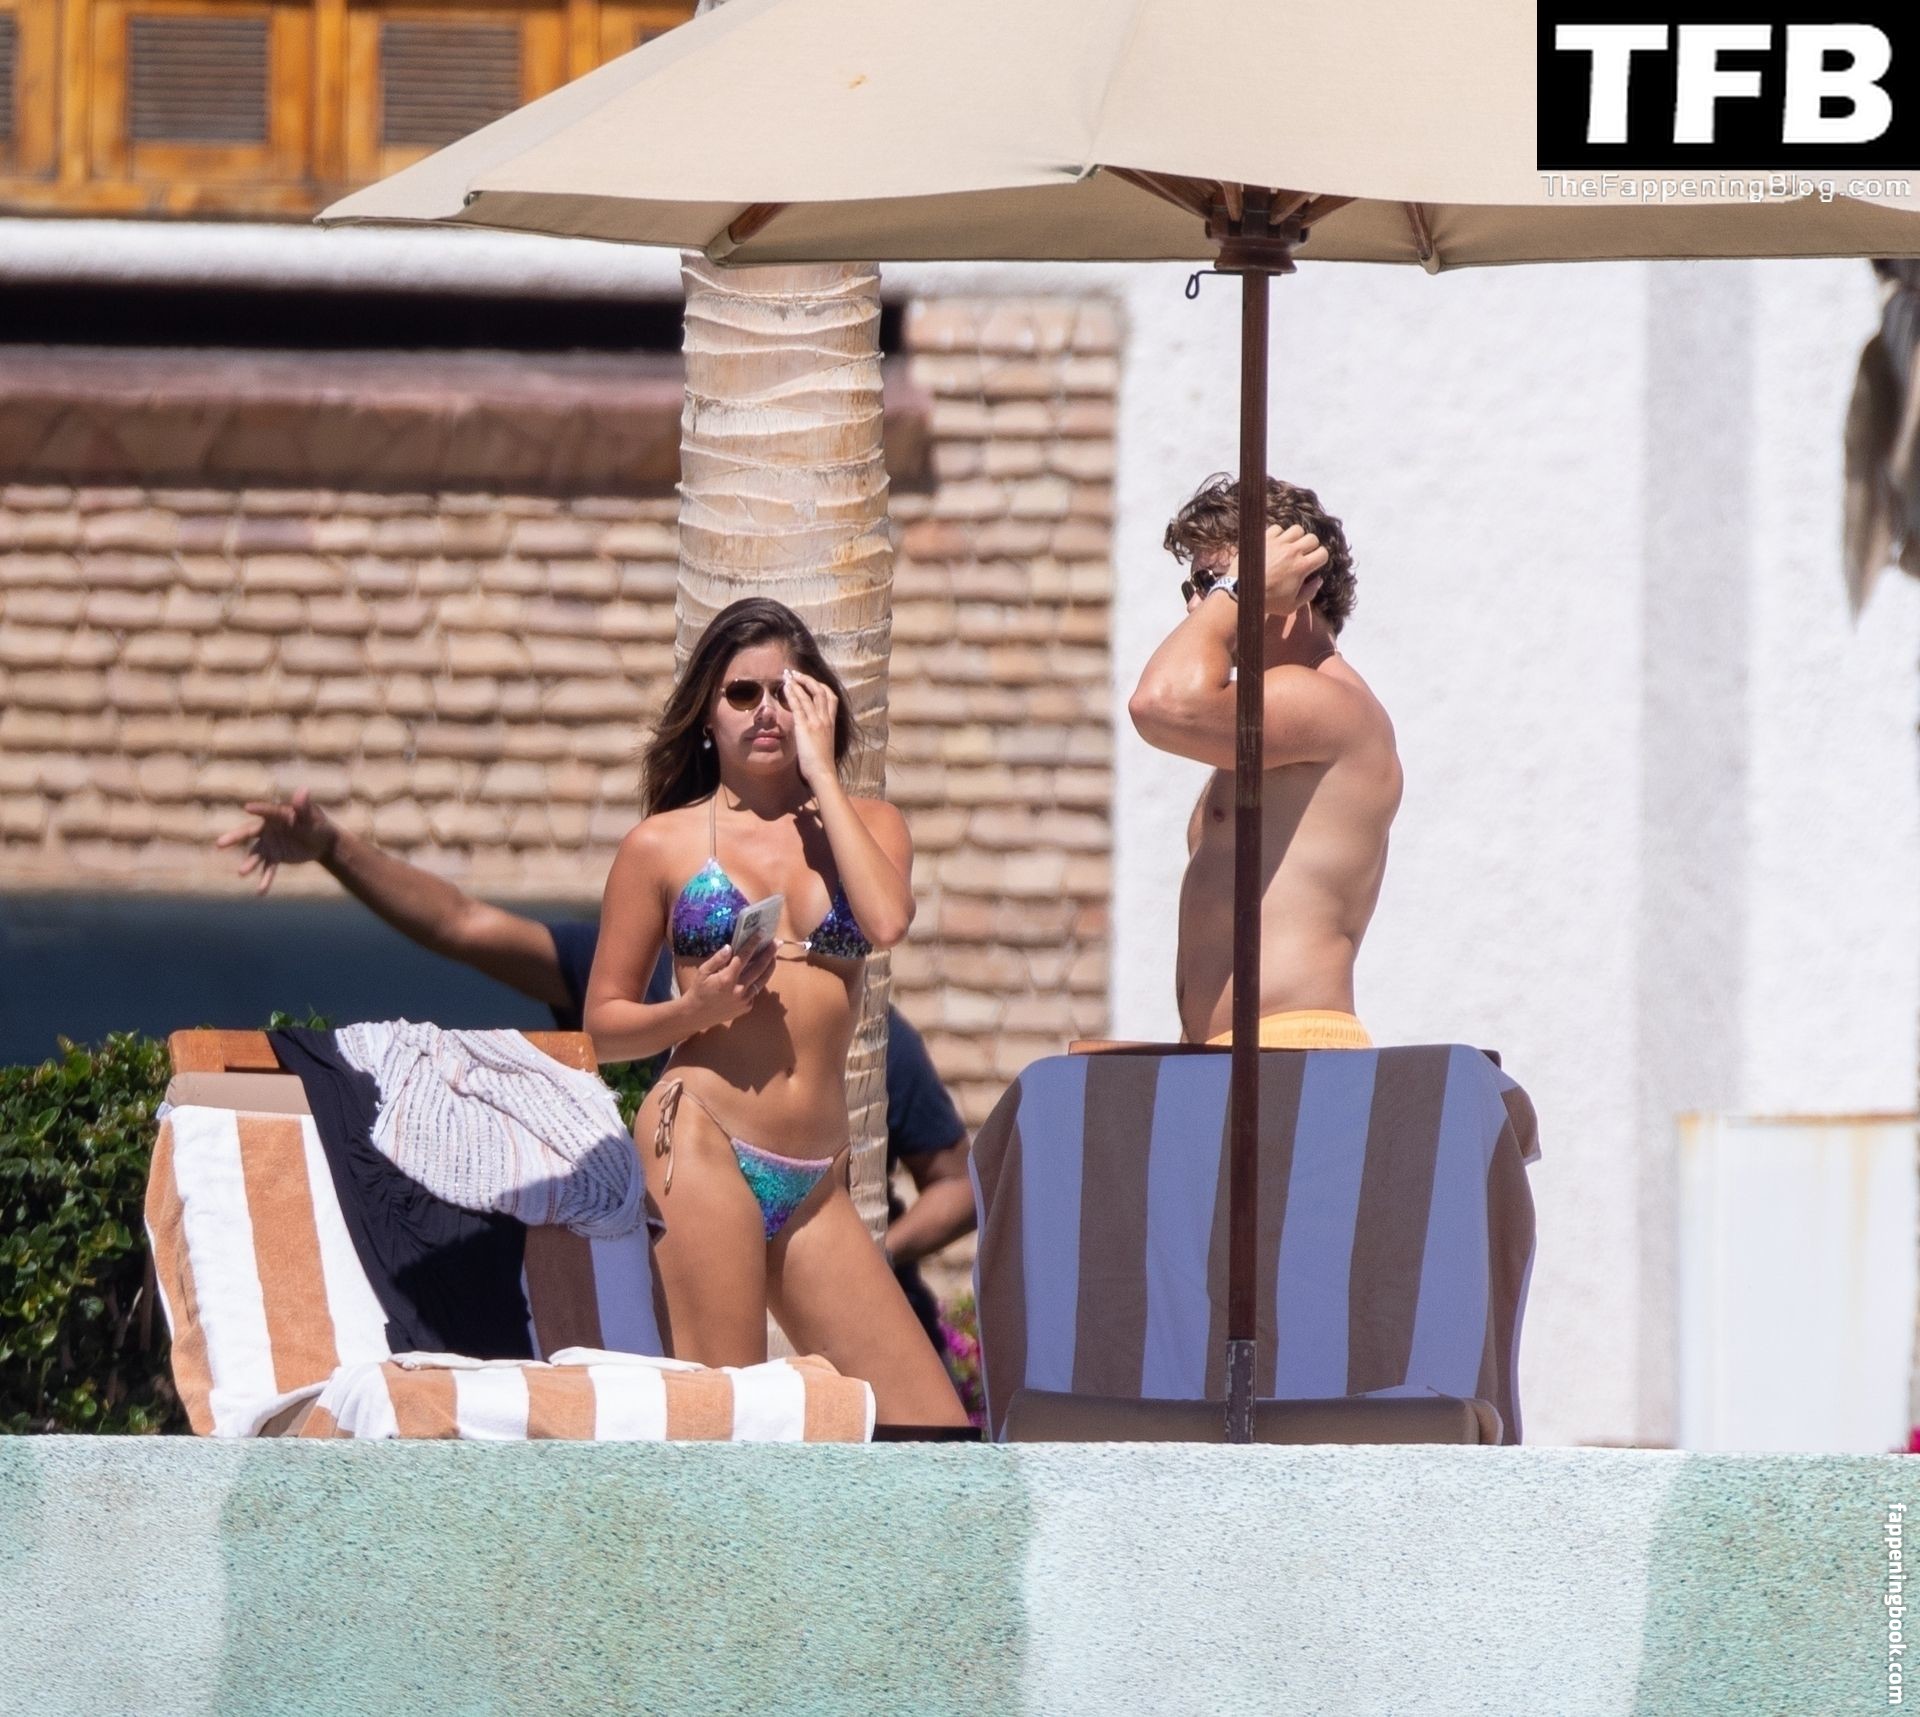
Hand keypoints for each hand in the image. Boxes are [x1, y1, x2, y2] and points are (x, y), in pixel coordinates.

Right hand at [213, 787, 336, 894]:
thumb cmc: (316, 824)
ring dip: (249, 863)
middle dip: (234, 838)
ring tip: (241, 873)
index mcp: (277, 814)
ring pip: (255, 854)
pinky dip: (265, 879)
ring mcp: (269, 843)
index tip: (247, 807)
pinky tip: (260, 892)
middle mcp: (268, 828)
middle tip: (219, 844)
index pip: (267, 811)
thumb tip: (303, 790)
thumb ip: (304, 807)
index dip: (259, 809)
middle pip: (248, 832)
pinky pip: (268, 868)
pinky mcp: (274, 856)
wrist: (321, 842)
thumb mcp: (312, 817)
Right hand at [684, 939, 778, 1029]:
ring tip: (775, 956)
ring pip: (762, 980)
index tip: (762, 933)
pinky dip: (758, 981)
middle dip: (769, 953)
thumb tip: (730, 947)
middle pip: (759, 967)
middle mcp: (739, 989)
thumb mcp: (703, 972)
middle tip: (777, 942)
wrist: (696, 1015)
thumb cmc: (698, 990)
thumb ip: (717, 959)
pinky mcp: (747, 1007)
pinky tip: (760, 973)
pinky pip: (755, 991)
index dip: (754, 943)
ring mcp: (744, 999)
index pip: (744, 956)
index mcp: (727, 978)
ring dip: (770, 966)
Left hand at [784, 669, 839, 790]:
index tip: (811, 681)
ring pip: (808, 695)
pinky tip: (785, 687)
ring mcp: (816, 722)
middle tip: (795, 673)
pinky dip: (792, 694)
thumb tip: (809, 731)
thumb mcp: (823, 744)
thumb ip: (818, 733)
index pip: (831, 698)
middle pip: (820, 691)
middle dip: (808, 679)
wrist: (823, 773)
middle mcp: (825, 719)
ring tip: (787, 675)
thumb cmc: (822, 764)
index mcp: (831, 723)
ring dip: (797, 683)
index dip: (821, 686)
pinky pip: (798, 706)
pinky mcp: (805, 727)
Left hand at [1250, 522, 1329, 613]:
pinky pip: (1278, 528)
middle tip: (1303, 555)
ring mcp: (1278, 543)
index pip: (1323, 553)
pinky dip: (1280, 534)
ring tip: (1291, 547)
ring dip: (1297, 538)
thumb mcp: (1291, 606)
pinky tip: (1276, 544)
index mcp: (1301, 567)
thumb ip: (1309, 593)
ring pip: (1297, 529)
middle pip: (1312, 538)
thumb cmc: (1267, 602)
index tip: (1314, 564)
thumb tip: (1318, 580)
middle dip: (1311, 547)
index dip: (1321, 559)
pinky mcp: (1264, 539)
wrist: (1241, 592)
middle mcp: (1292, 552)